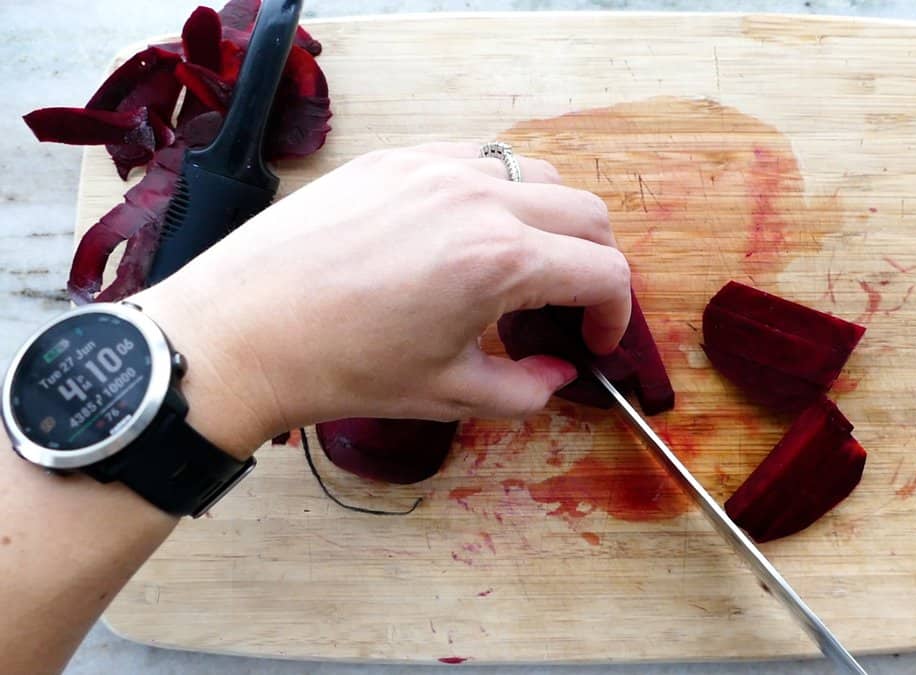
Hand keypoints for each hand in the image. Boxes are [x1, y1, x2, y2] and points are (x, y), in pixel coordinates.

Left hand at [133, 143, 630, 454]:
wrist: (240, 332)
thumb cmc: (340, 367)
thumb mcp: (448, 393)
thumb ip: (526, 390)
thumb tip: (556, 375)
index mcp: (501, 259)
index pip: (603, 270)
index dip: (615, 313)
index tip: (596, 340)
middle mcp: (477, 198)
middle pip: (585, 212)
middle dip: (595, 262)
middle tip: (569, 306)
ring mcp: (433, 168)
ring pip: (534, 174)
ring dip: (550, 220)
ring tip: (521, 265)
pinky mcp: (393, 159)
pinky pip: (474, 158)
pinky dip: (494, 191)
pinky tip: (465, 232)